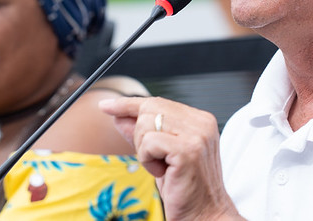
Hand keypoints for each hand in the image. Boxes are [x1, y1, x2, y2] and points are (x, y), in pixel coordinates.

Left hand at [99, 96, 244, 220]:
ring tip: (162, 167)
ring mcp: (197, 135)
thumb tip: (120, 116)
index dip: (128, 104)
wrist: (205, 215)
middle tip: (152, 159)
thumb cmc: (186, 189)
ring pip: (146, 124)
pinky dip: (148, 160)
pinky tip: (162, 172)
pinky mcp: (188, 150)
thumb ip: (143, 134)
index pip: (158, 102)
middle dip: (139, 135)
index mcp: (199, 120)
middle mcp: (201, 123)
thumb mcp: (160, 156)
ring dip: (144, 150)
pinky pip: (149, 143)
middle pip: (149, 109)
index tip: (107, 106)